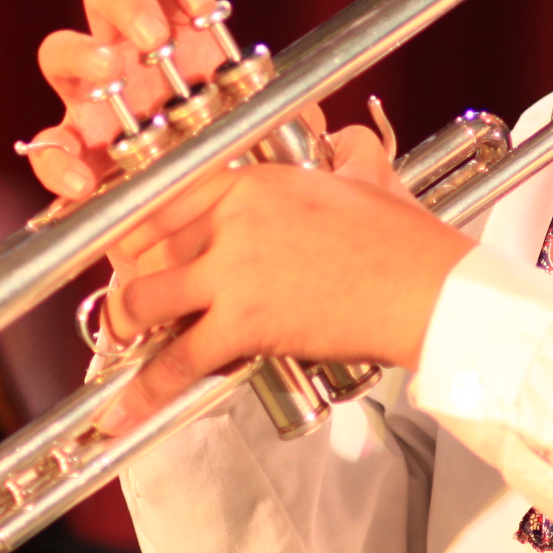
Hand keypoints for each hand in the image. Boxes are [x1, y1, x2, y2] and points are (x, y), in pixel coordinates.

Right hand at [22, 0, 327, 200]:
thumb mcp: (276, 147)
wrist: (203, 252)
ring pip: (62, 53)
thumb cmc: (238, 181)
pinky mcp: (74, 155)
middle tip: (154, 40)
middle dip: (128, 5)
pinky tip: (83, 181)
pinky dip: (57, 159)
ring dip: (82, 55)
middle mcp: (131, 59)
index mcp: (179, 41)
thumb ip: (299, 129)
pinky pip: (49, 146)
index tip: (206, 9)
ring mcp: (94, 102)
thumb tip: (335, 134)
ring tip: (109, 75)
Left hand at [103, 132, 476, 431]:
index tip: (125, 247)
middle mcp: (233, 219)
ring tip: (128, 340)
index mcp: (252, 181)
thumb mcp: (358, 177)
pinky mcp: (245, 323)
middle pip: (146, 248)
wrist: (427, 289)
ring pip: (146, 299)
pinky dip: (146, 390)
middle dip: (128, 276)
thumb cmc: (402, 238)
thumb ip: (336, 158)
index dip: (134, 228)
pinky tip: (124, 411)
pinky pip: (179, 360)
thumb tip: (345, 141)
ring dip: (127, 324)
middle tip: (130, 298)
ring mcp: (235, 272)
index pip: (163, 196)